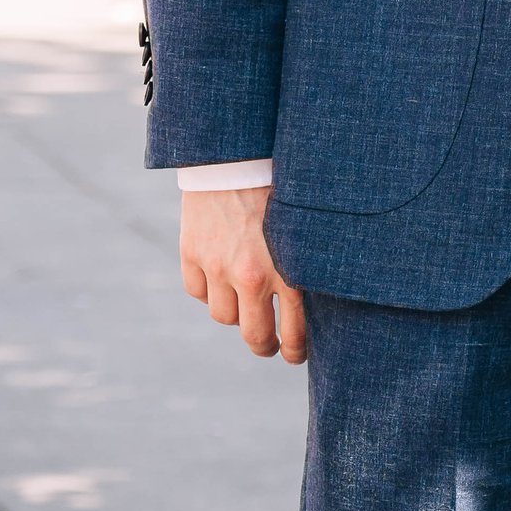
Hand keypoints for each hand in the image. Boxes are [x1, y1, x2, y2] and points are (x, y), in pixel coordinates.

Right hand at [178, 186, 307, 364]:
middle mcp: (252, 275)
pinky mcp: (192, 253)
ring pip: (224, 316)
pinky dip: (207, 291)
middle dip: (264, 346)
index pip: (294, 332)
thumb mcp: (306, 229)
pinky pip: (197, 292)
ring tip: (244, 305)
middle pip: (254, 335)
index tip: (294, 354)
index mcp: (289, 271)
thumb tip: (318, 302)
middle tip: (268, 345)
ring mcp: (218, 266)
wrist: (237, 155)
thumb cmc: (282, 188)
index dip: (294, 351)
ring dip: (235, 314)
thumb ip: (308, 264)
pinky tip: (219, 280)